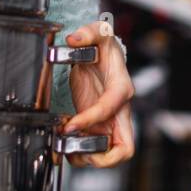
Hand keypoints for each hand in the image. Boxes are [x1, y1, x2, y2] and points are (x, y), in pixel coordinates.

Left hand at [60, 19, 133, 167]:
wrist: (101, 56)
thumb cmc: (104, 49)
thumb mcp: (99, 34)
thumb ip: (88, 33)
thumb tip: (74, 38)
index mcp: (122, 88)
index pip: (110, 109)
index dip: (91, 120)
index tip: (70, 125)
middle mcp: (120, 111)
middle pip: (124, 148)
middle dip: (101, 157)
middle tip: (77, 152)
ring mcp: (110, 122)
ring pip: (109, 154)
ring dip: (88, 158)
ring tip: (66, 149)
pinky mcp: (99, 127)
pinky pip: (95, 149)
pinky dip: (80, 152)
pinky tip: (65, 141)